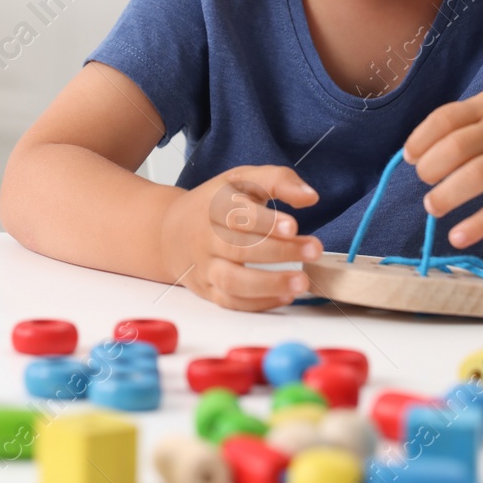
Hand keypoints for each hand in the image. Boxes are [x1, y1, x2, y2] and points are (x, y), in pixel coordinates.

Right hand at [158, 166, 321, 310]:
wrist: (169, 232)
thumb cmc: (213, 204)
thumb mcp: (240, 180)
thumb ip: (277, 180)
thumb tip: (310, 197)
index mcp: (213, 206)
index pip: (236, 214)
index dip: (265, 222)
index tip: (293, 227)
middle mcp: (206, 238)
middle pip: (238, 248)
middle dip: (278, 251)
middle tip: (313, 251)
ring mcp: (205, 267)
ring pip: (232, 280)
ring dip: (269, 284)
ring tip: (301, 282)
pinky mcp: (208, 290)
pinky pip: (231, 301)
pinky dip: (259, 303)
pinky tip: (286, 295)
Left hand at [404, 90, 482, 248]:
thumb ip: (457, 128)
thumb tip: (415, 158)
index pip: (445, 118)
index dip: (421, 139)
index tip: (409, 157)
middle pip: (457, 147)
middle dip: (430, 168)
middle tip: (425, 181)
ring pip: (476, 176)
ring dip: (446, 195)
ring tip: (432, 206)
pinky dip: (476, 225)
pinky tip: (456, 236)